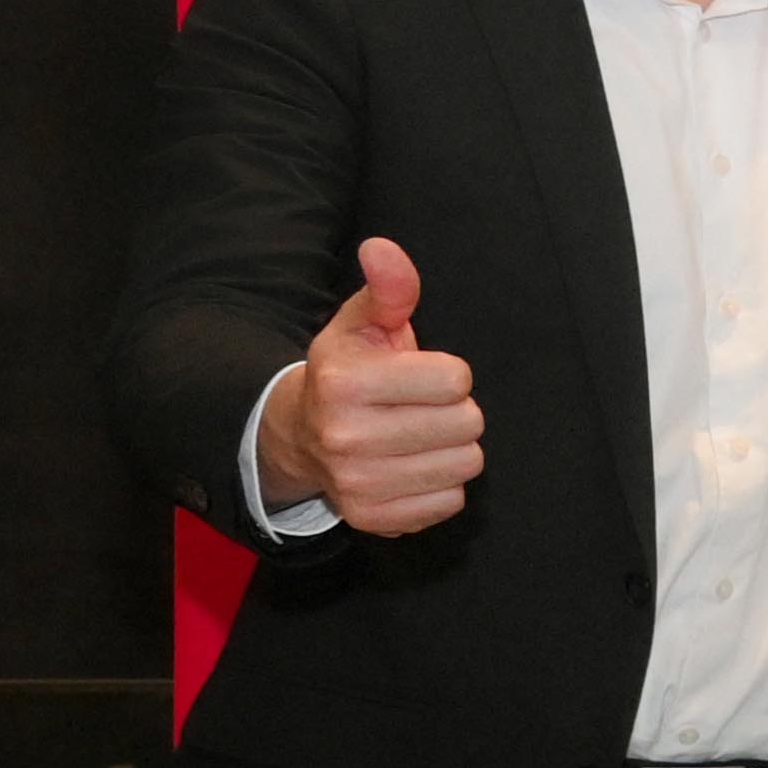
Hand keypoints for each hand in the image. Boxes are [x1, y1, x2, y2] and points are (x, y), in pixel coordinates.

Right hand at [263, 239, 483, 533]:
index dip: (447, 373)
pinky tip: (410, 464)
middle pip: (467, 423)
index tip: (418, 375)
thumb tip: (382, 248)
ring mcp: (359, 483)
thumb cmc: (346, 372)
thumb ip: (387, 287)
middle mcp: (346, 436)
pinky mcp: (375, 519)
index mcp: (344, 381)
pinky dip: (440, 482)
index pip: (456, 379)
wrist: (299, 436)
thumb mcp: (361, 323)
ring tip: (417, 434)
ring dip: (451, 446)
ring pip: (466, 463)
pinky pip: (451, 500)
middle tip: (420, 406)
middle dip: (454, 409)